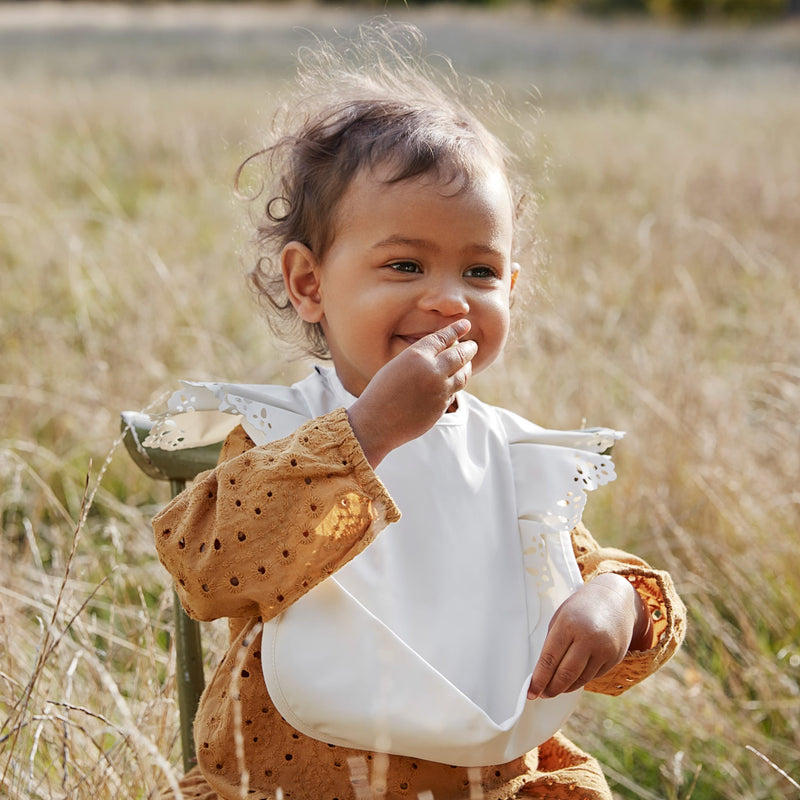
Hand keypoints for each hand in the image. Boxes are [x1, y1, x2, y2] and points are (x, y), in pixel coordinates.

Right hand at [347, 319, 476, 466]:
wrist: (376, 423)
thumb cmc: (380, 392)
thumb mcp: (397, 365)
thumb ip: (420, 358)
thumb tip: (443, 353)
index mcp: (417, 356)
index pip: (443, 337)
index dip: (456, 330)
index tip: (466, 324)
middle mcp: (432, 371)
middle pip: (460, 355)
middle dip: (469, 348)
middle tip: (473, 345)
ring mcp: (439, 391)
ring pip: (463, 375)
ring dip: (467, 366)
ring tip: (468, 362)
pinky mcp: (441, 407)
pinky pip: (453, 392)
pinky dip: (455, 384)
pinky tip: (454, 381)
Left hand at [527, 573, 651, 699]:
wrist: (616, 598)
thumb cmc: (582, 608)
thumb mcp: (562, 617)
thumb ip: (554, 642)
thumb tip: (543, 671)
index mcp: (568, 625)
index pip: (549, 659)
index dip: (539, 679)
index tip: (531, 692)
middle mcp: (588, 638)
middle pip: (566, 674)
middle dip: (551, 688)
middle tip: (542, 694)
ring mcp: (604, 649)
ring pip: (580, 679)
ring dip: (565, 688)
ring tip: (555, 689)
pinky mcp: (615, 657)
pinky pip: (593, 676)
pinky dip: (580, 681)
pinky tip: (572, 681)